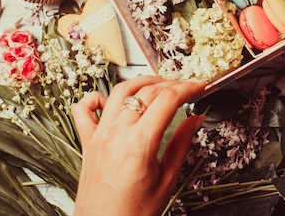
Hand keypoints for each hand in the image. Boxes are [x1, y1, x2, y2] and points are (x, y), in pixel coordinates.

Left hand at [71, 75, 205, 215]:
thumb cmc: (133, 213)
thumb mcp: (167, 180)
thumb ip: (181, 144)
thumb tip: (194, 119)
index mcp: (139, 144)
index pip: (168, 100)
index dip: (188, 88)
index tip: (200, 86)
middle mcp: (116, 133)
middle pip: (147, 91)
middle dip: (172, 83)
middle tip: (187, 87)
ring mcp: (99, 134)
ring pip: (120, 90)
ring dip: (143, 81)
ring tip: (159, 84)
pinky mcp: (87, 141)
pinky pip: (84, 108)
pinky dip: (98, 97)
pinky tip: (112, 99)